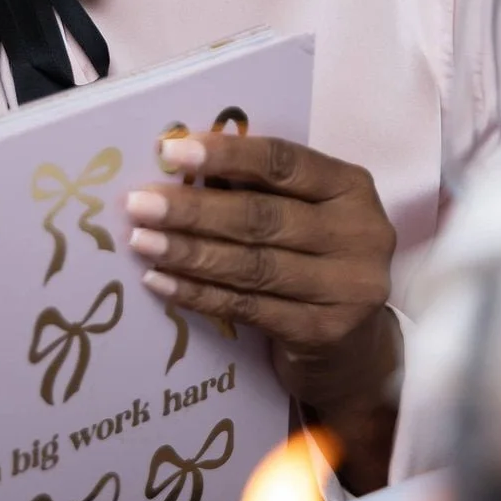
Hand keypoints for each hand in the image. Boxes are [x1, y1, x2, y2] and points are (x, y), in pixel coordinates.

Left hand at [125, 132, 400, 491]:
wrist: (354, 349)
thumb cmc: (314, 263)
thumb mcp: (304, 215)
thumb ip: (259, 190)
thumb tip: (177, 168)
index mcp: (351, 188)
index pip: (284, 162)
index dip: (227, 154)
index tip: (171, 152)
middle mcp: (360, 233)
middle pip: (263, 217)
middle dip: (194, 210)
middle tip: (140, 204)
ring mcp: (348, 287)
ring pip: (253, 266)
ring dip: (189, 252)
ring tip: (141, 241)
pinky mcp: (325, 332)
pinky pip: (248, 308)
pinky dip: (199, 294)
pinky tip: (160, 282)